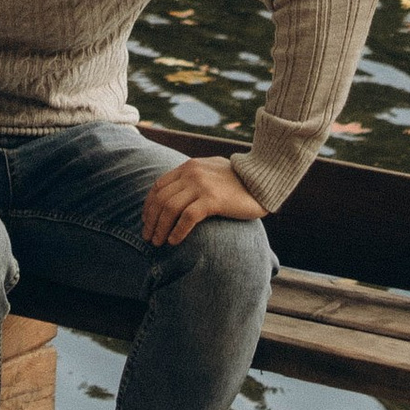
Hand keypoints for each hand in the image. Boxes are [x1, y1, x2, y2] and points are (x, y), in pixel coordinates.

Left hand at [141, 155, 265, 246]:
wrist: (263, 178)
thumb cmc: (239, 180)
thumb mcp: (212, 171)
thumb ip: (194, 178)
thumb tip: (177, 194)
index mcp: (189, 167)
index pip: (159, 186)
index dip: (149, 206)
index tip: (147, 221)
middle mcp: (191, 173)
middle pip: (160, 199)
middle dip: (151, 221)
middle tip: (148, 237)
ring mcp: (202, 186)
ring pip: (169, 209)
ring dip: (160, 228)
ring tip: (158, 242)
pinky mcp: (213, 200)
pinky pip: (187, 218)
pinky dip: (177, 231)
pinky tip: (174, 241)